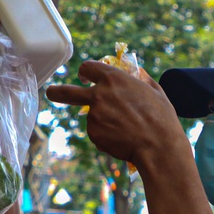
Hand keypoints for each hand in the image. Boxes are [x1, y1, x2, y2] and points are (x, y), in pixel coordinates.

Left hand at [45, 61, 183, 167]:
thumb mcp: (155, 91)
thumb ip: (141, 78)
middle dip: (56, 92)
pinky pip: (97, 131)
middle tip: (52, 93)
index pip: (87, 68)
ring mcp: (94, 116)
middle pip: (66, 92)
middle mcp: (99, 95)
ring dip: (102, 120)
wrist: (158, 146)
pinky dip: (106, 134)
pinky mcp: (93, 134)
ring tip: (126, 128)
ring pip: (92, 116)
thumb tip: (136, 71)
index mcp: (113, 79)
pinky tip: (123, 138)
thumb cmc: (161, 118)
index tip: (84, 78)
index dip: (85, 72)